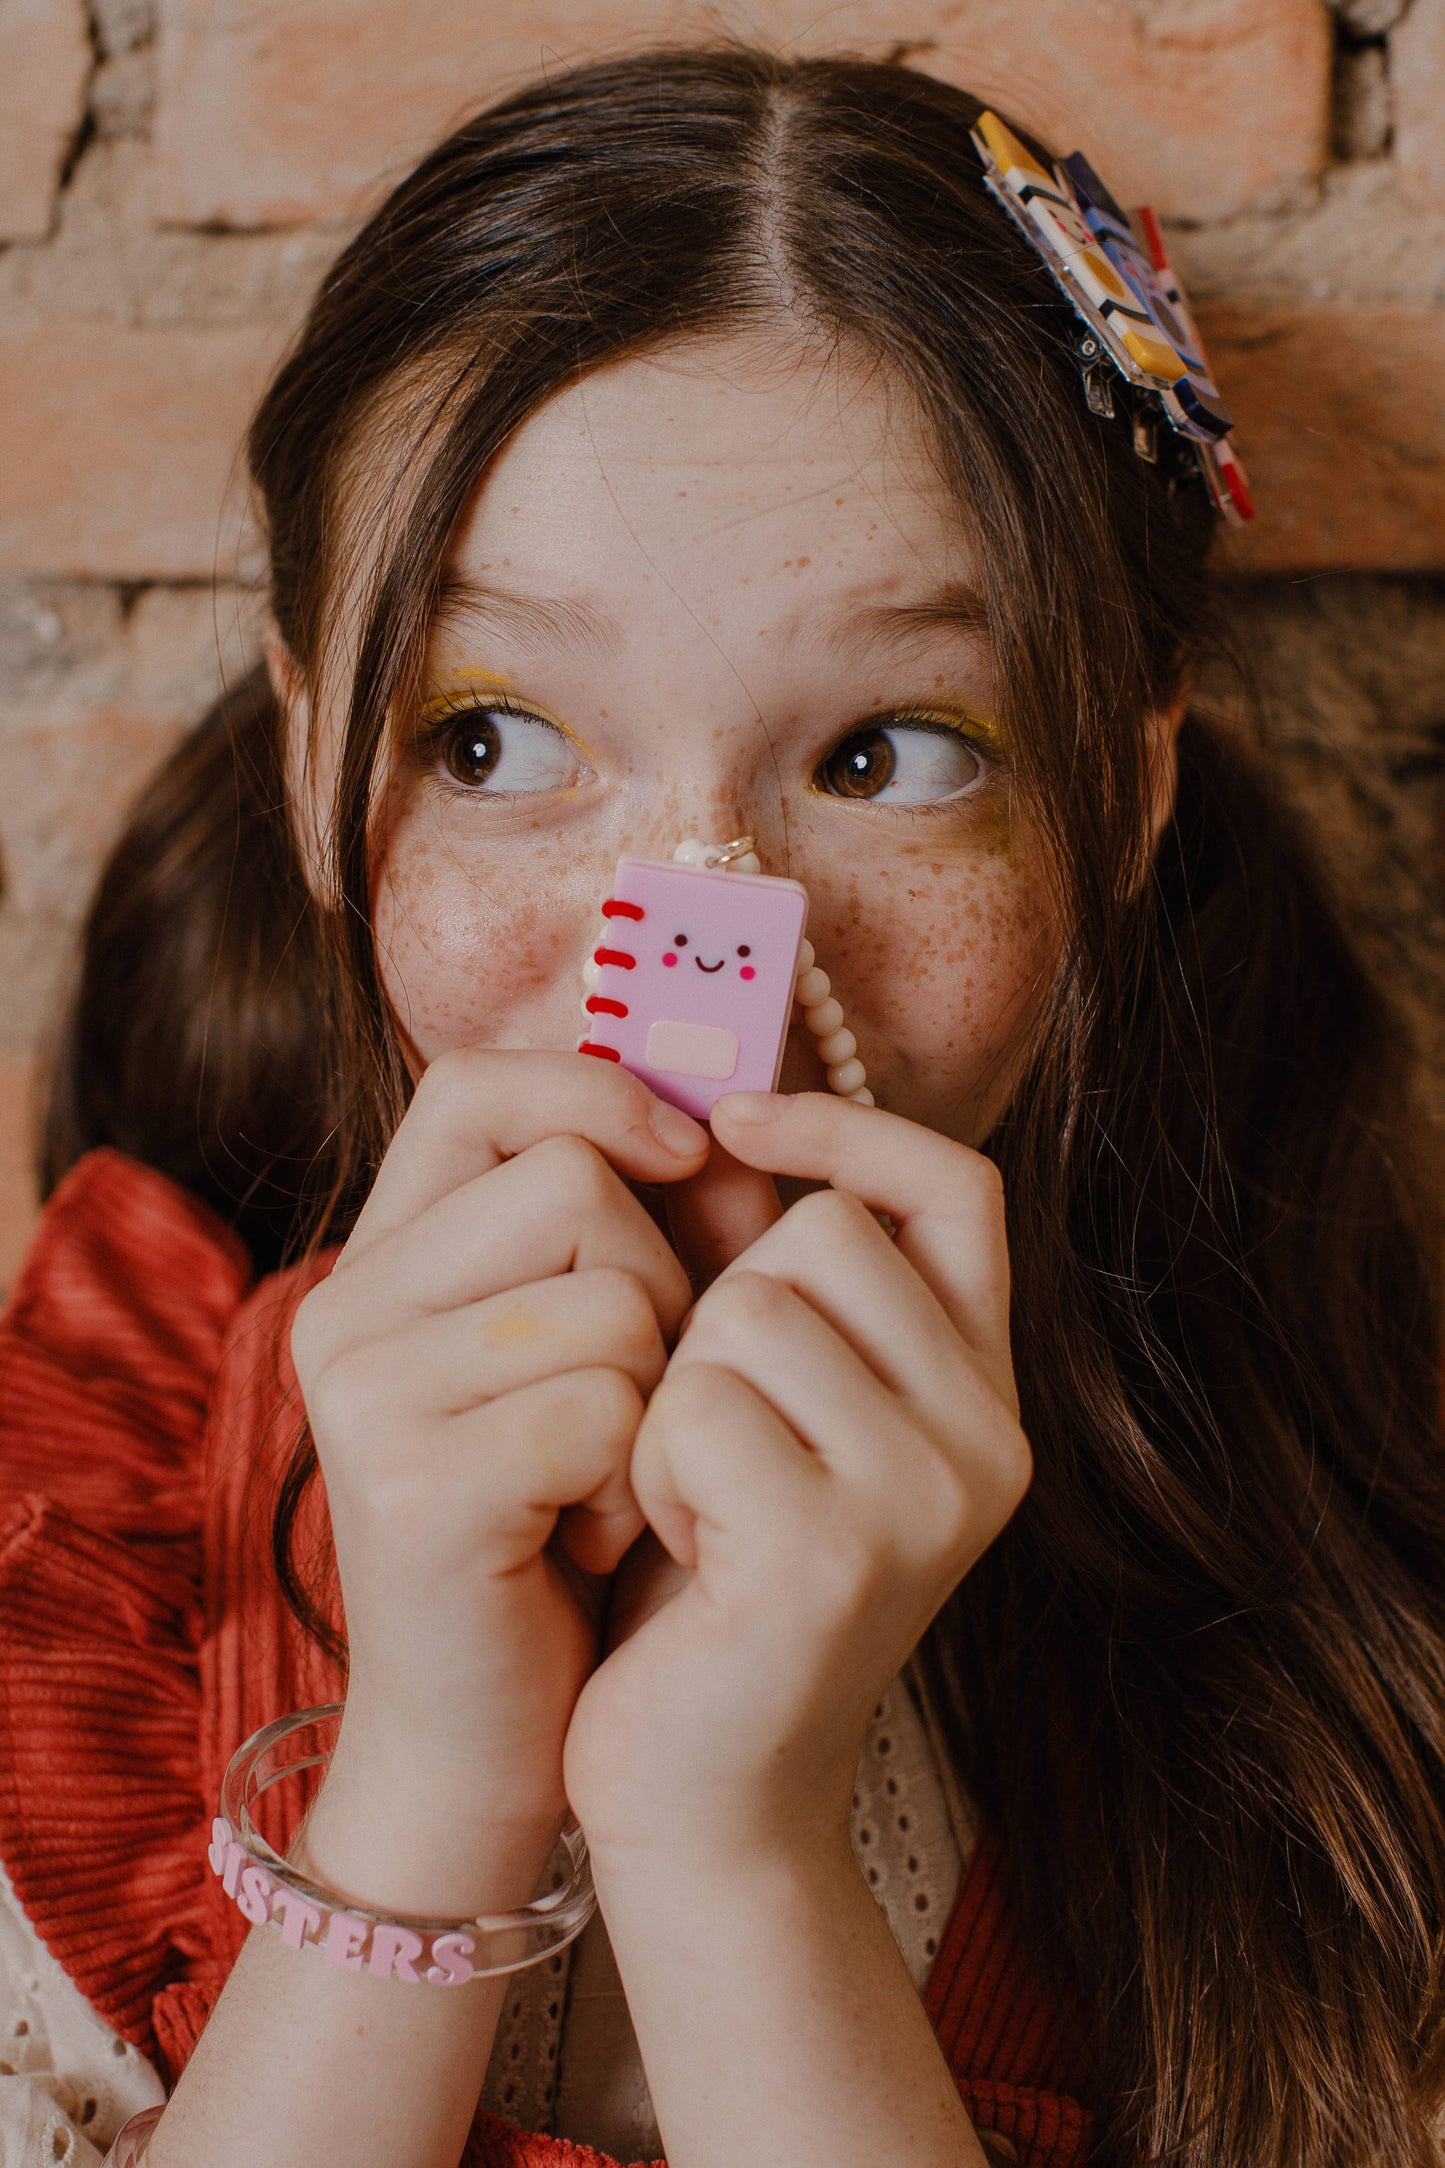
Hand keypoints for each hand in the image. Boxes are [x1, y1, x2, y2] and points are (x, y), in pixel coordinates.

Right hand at [287, 1050, 706, 1904]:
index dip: (594, 1088)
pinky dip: (636, 1479)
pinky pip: (604, 1406)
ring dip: (656, 1393)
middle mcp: (347, 1305)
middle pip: (571, 1179)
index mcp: (384, 1256)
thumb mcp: (607, 1352)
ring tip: (606, 1478)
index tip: (686, 1153)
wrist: (484, 1739)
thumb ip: (663, 1230)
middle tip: (637, 1396)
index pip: (475, 1085)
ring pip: (608, 1296)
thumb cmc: (562, 1526)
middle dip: (660, 1279)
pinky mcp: (412, 1486)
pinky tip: (588, 1539)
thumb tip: (743, 1129)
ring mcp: (366, 1394)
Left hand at [565, 1090, 1028, 1866]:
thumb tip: (725, 1124)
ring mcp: (925, 1495)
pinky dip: (650, 1466)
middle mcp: (987, 1439)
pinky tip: (670, 1548)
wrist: (705, 1796)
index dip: (849, 1127)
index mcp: (983, 1393)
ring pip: (750, 1307)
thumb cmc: (715, 1585)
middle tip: (708, 1434)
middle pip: (822, 1231)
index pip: (956, 1186)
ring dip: (677, 1392)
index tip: (737, 1123)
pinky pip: (696, 1404)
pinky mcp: (834, 1550)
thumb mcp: (778, 1414)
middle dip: (721, 1307)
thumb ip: (786, 1289)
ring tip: (689, 1498)